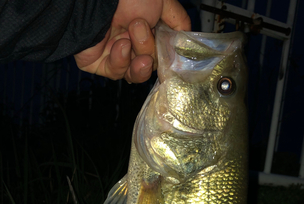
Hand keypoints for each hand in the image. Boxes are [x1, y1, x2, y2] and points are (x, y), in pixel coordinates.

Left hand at [74, 0, 190, 81]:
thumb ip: (179, 22)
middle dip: (148, 50)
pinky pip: (116, 73)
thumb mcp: (163, 2)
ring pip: (135, 74)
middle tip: (138, 28)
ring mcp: (115, 54)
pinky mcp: (98, 64)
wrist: (94, 0)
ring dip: (137, 61)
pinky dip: (120, 61)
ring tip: (128, 40)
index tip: (169, 53)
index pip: (161, 56)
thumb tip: (187, 41)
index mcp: (146, 30)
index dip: (166, 57)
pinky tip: (118, 45)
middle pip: (149, 66)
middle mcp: (131, 43)